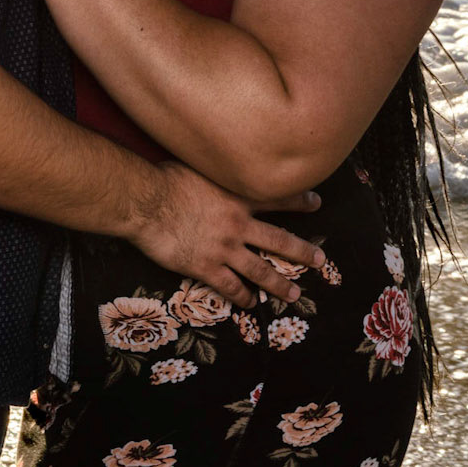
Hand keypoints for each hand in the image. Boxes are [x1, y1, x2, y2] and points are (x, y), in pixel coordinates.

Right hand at [132, 162, 322, 307]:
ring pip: (261, 270)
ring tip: (293, 294)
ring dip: (279, 284)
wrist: (147, 202)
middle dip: (303, 252)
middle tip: (320, 260)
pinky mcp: (206, 267)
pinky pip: (230, 287)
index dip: (300, 202)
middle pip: (280, 241)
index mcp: (237, 197)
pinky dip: (242, 297)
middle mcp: (238, 224)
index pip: (278, 199)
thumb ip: (216, 172)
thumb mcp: (200, 165)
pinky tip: (250, 304)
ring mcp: (224, 248)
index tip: (316, 203)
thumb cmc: (167, 179)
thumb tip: (219, 162)